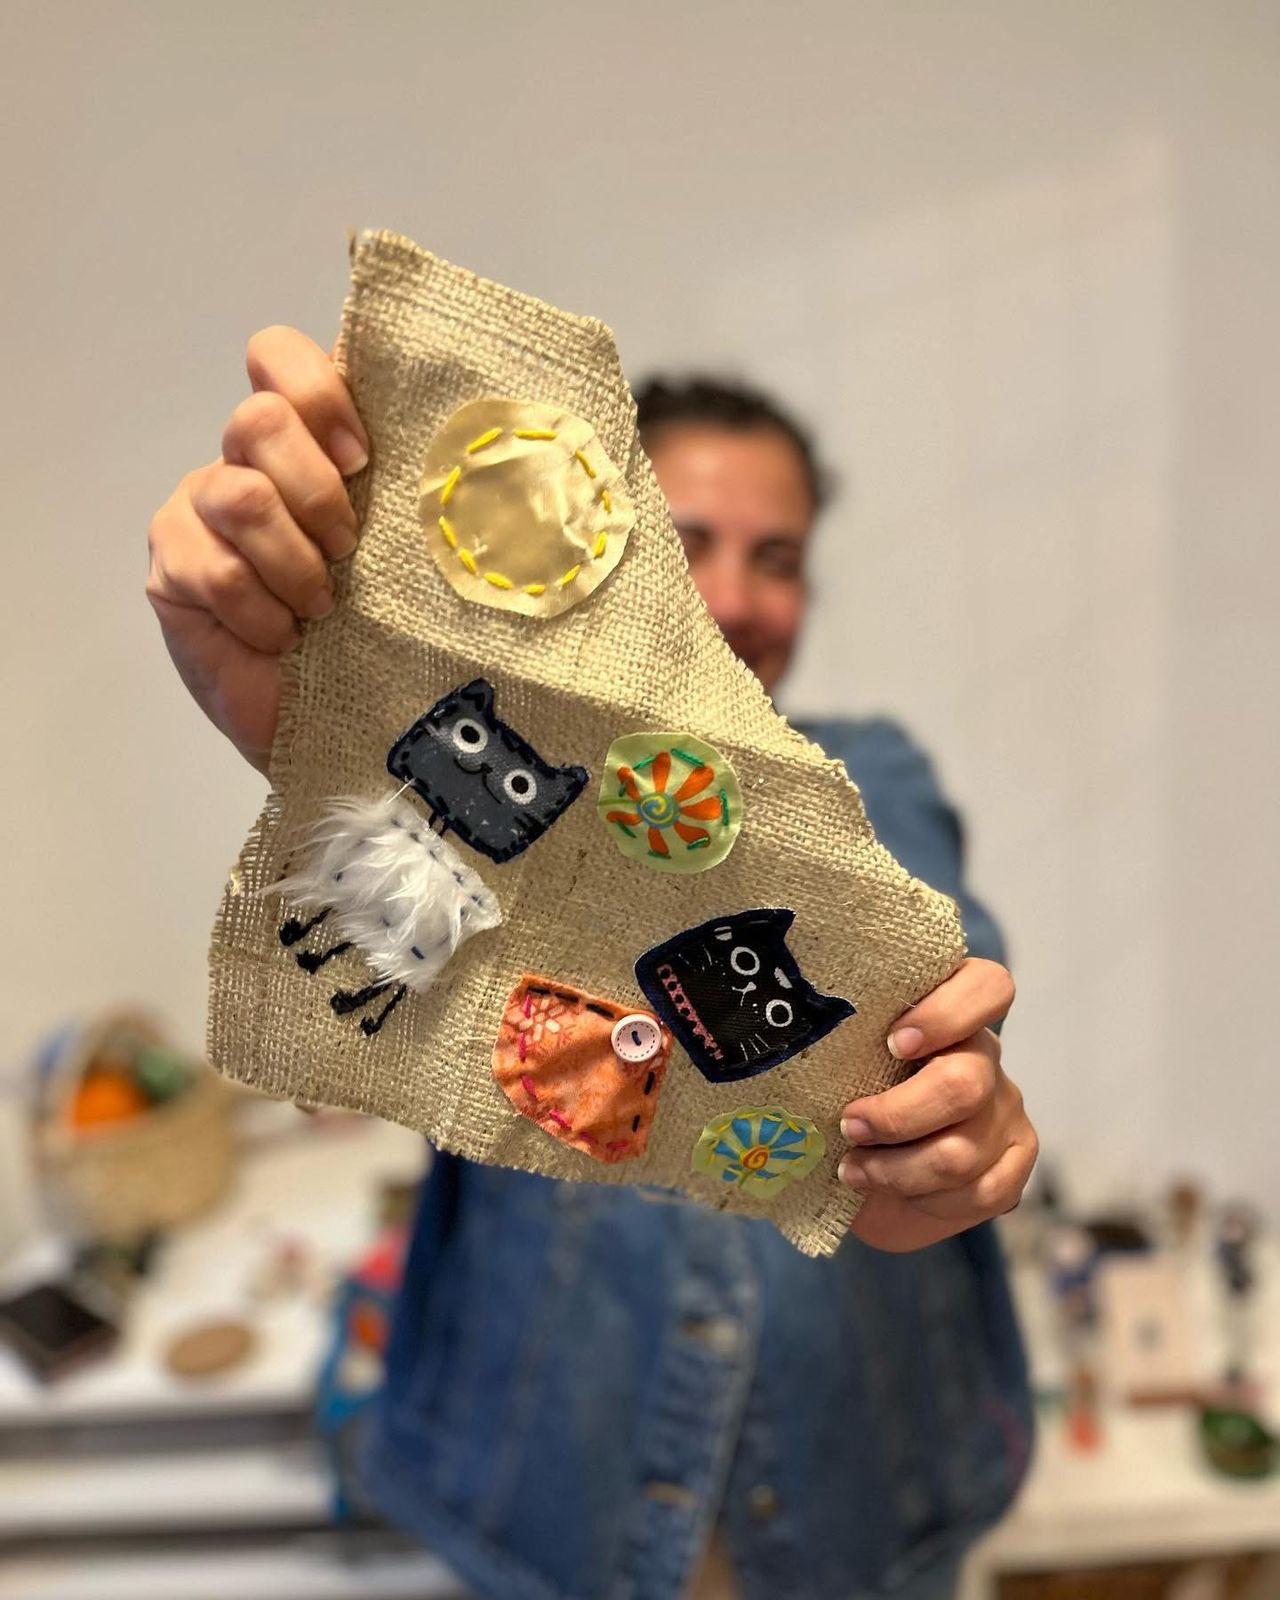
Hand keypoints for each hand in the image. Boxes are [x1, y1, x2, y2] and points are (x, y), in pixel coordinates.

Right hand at [146, 326, 370, 772]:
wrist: (343, 723)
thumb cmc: (383, 627)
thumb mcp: (410, 546)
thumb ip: (412, 481)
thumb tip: (462, 440)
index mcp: (304, 440)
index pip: (277, 357)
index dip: (317, 391)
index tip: (364, 458)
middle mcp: (244, 461)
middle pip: (257, 420)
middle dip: (318, 492)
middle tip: (349, 550)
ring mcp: (199, 512)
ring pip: (240, 496)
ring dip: (295, 562)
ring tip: (320, 609)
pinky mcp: (173, 570)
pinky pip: (217, 572)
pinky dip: (264, 613)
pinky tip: (282, 639)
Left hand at [841, 958, 1036, 1251]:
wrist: (867, 1171)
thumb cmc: (845, 1097)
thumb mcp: (840, 1063)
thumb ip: (840, 1043)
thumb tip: (793, 1039)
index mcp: (949, 1012)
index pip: (988, 987)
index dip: (947, 1014)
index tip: (894, 1042)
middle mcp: (984, 1056)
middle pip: (964, 1083)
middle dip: (895, 1116)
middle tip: (849, 1125)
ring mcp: (1004, 1110)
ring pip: (962, 1151)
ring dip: (897, 1170)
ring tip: (853, 1168)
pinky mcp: (1013, 1162)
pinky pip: (980, 1192)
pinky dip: (926, 1200)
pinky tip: (893, 1192)